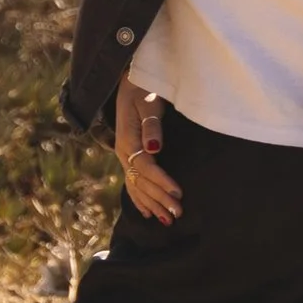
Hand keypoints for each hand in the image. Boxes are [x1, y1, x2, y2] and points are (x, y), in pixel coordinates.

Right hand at [114, 78, 183, 226]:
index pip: (145, 168)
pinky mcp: (128, 156)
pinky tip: (147, 212)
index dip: (162, 182)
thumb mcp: (148, 102)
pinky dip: (139, 199)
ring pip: (136, 186)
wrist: (127, 81)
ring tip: (168, 220)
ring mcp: (124, 156)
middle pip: (142, 181)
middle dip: (160, 199)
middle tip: (179, 213)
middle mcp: (123, 152)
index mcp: (127, 140)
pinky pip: (131, 183)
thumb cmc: (142, 88)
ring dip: (152, 204)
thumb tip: (154, 148)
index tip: (179, 193)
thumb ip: (151, 125)